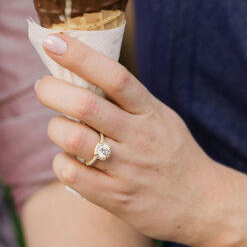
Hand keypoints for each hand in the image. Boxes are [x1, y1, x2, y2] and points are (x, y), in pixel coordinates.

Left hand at [35, 33, 221, 246]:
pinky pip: (72, 175)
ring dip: (55, 128)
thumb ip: (126, 99)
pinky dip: (60, 163)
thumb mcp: (159, 117)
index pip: (115, 76)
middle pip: (86, 106)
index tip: (54, 41)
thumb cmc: (172, 154)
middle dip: (53, 91)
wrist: (204, 205)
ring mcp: (127, 168)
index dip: (81, 56)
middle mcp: (139, 137)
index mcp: (150, 111)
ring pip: (73, 140)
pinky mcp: (116, 197)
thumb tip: (80, 68)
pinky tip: (68, 161)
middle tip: (42, 87)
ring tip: (59, 127)